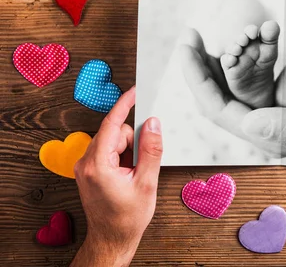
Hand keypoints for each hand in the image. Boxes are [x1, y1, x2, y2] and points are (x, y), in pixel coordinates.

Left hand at [71, 87, 162, 266]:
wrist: (112, 239)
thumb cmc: (127, 218)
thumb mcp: (147, 182)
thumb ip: (151, 149)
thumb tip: (153, 124)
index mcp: (97, 164)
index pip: (112, 125)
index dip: (125, 106)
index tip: (134, 92)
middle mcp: (86, 162)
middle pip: (116, 133)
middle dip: (133, 144)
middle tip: (140, 167)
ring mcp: (85, 166)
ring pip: (114, 142)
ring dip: (129, 153)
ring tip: (132, 175)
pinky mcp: (88, 170)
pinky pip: (109, 151)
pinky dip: (123, 158)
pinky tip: (126, 175)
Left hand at [179, 28, 285, 157]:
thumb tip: (249, 123)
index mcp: (268, 134)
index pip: (218, 107)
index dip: (197, 78)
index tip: (186, 45)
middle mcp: (263, 123)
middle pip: (218, 95)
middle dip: (199, 67)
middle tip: (189, 35)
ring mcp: (270, 110)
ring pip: (231, 86)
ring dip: (218, 61)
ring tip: (205, 37)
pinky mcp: (280, 97)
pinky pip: (251, 77)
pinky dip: (241, 57)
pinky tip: (238, 41)